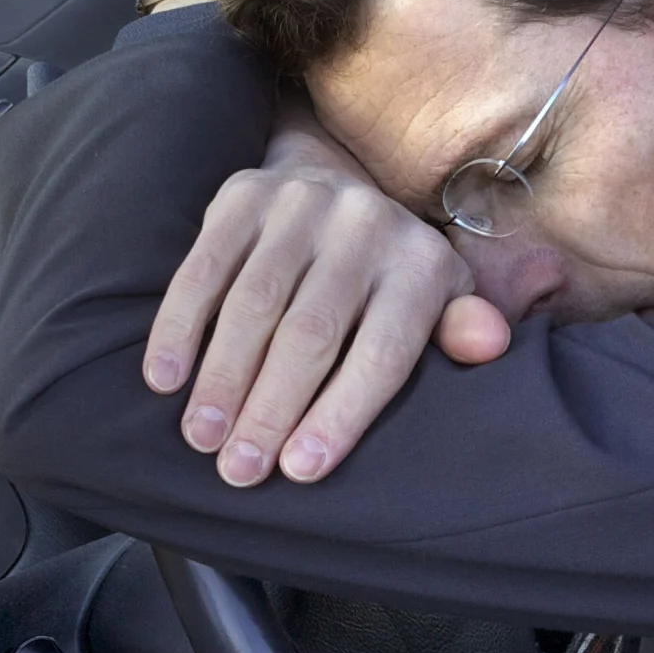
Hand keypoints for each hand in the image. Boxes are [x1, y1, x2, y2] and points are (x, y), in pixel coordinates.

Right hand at [143, 115, 511, 485]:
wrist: (336, 181)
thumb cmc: (386, 274)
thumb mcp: (437, 303)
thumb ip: (458, 330)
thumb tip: (490, 344)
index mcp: (420, 265)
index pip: (382, 352)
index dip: (341, 414)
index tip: (300, 471)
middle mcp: (364, 226)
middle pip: (311, 332)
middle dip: (271, 408)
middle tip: (238, 471)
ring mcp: (301, 205)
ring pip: (253, 303)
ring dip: (221, 378)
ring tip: (201, 439)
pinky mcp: (244, 196)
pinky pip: (203, 267)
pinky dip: (178, 326)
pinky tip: (164, 379)